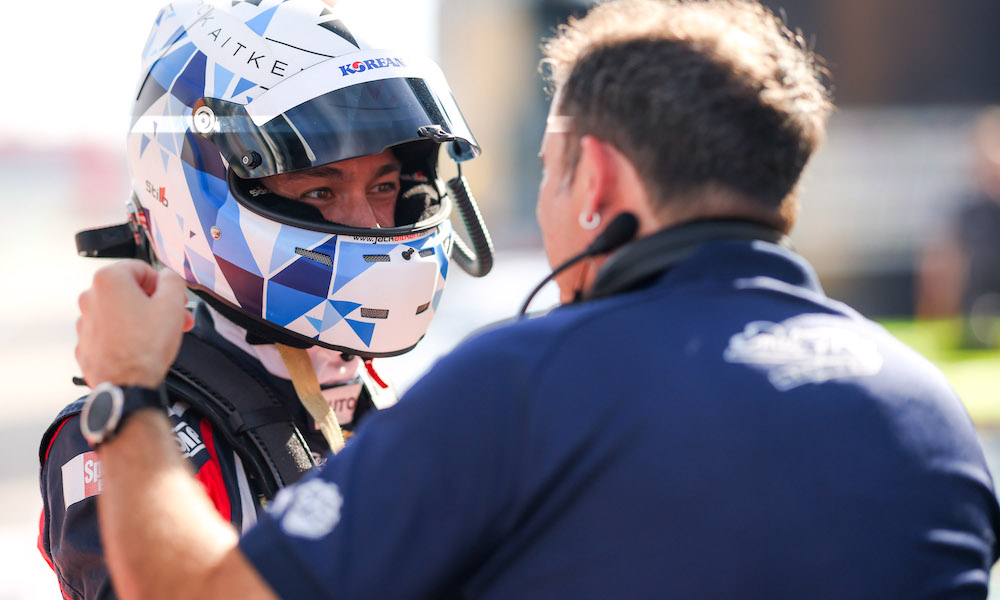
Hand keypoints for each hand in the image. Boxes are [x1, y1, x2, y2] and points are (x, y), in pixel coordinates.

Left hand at [76, 260, 194, 388]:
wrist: (127, 385)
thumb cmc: (146, 347)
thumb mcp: (173, 303)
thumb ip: (173, 280)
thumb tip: (168, 277)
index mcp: (109, 280)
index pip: (141, 268)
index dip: (163, 282)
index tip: (174, 296)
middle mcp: (90, 297)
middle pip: (130, 291)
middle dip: (155, 302)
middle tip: (175, 316)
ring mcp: (85, 322)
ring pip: (120, 312)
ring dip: (142, 319)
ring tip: (161, 335)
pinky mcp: (86, 344)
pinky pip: (110, 332)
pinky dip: (126, 336)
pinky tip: (143, 347)